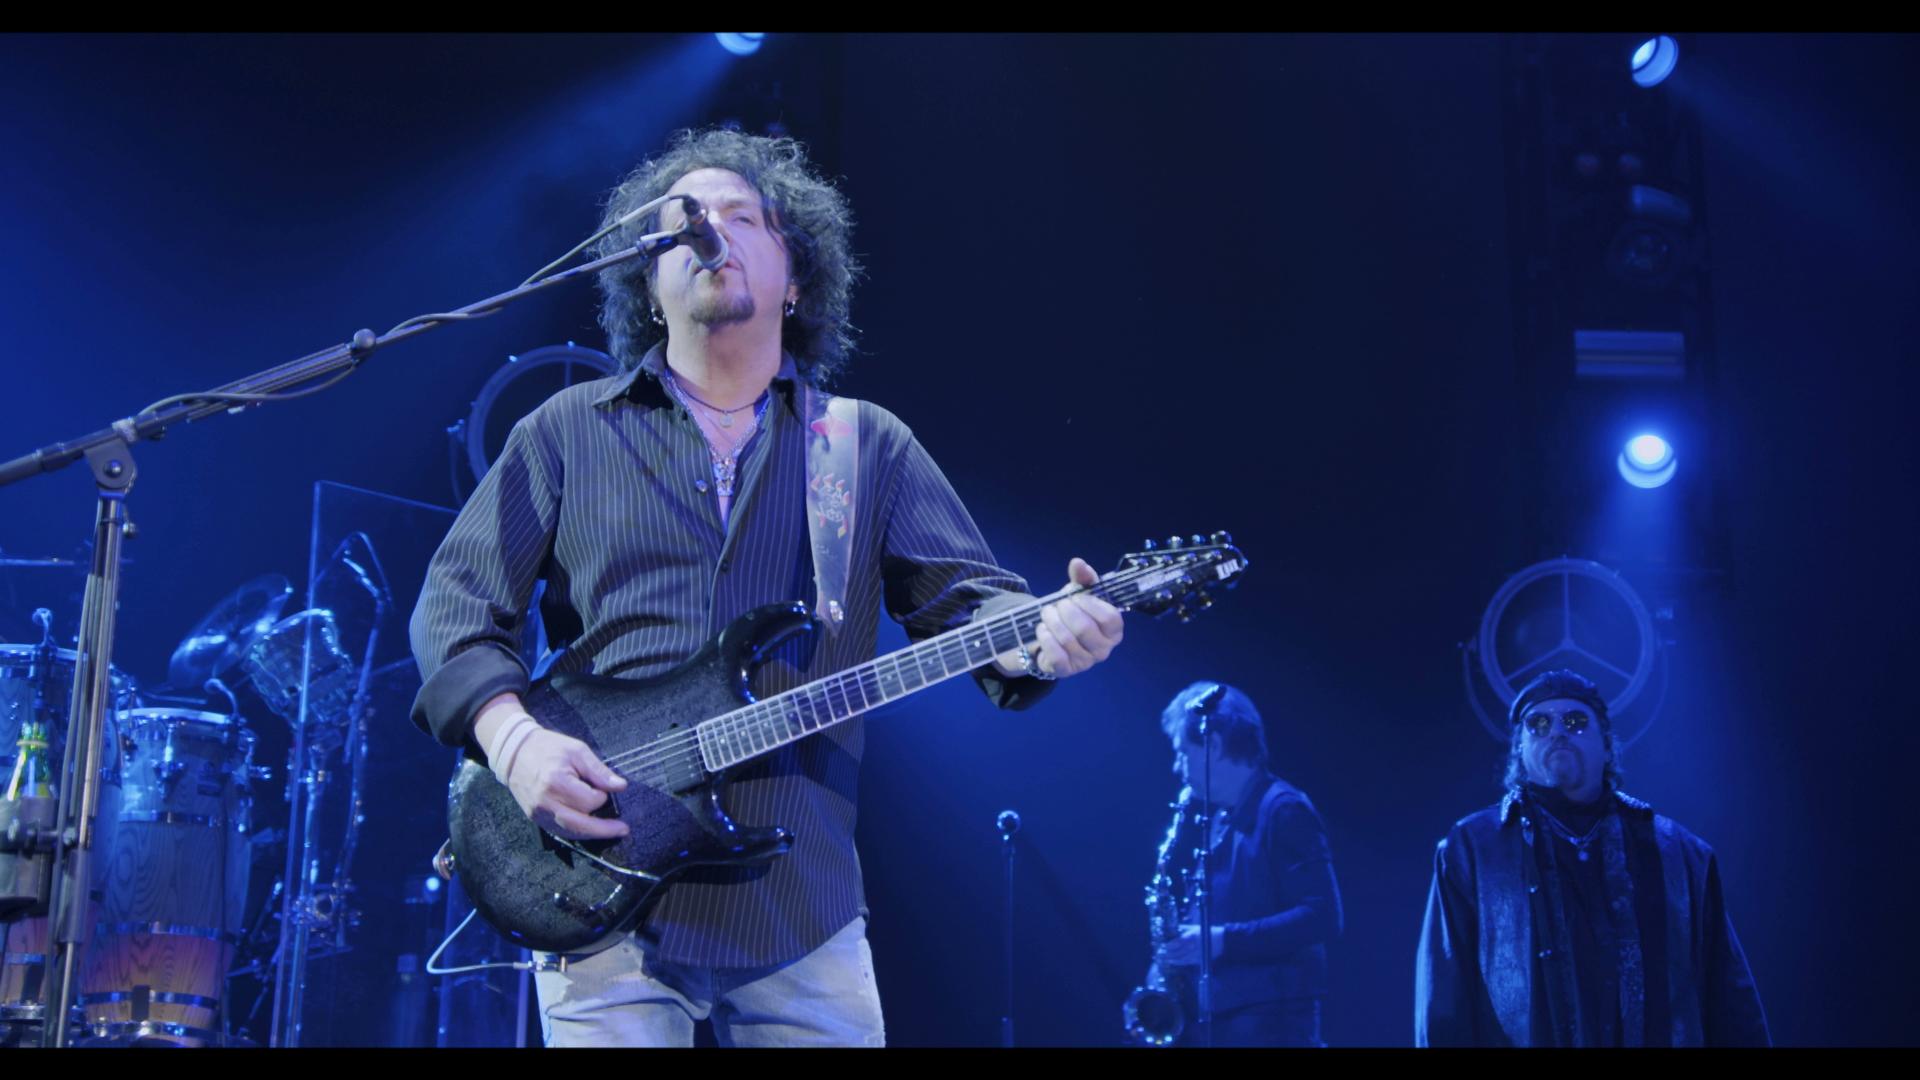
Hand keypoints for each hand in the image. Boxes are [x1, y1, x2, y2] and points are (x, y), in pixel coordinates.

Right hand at [474, 694, 627, 840]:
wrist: (515, 752)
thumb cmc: (548, 747)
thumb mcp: (577, 750)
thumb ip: (598, 771)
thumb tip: (620, 786)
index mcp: (556, 781)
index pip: (589, 800)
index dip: (601, 795)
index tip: (601, 787)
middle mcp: (545, 802)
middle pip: (580, 824)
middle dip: (604, 828)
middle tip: (623, 829)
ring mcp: (538, 813)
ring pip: (570, 832)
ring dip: (592, 834)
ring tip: (610, 831)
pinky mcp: (535, 818)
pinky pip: (559, 831)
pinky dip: (576, 832)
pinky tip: (589, 830)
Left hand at [1024, 557, 1124, 678]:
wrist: (1053, 638)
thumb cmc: (1074, 614)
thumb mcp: (1079, 594)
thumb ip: (1083, 578)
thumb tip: (1078, 563)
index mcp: (1114, 630)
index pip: (1110, 618)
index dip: (1090, 604)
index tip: (1075, 597)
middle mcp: (1104, 649)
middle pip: (1084, 628)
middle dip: (1065, 611)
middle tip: (1057, 605)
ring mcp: (1086, 662)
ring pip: (1067, 640)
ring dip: (1051, 621)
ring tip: (1046, 613)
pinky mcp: (1067, 671)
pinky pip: (1056, 655)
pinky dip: (1045, 638)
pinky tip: (1042, 629)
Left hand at [1160, 924, 1223, 967]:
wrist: (1221, 941)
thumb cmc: (1205, 931)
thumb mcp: (1194, 928)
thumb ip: (1183, 930)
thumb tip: (1171, 931)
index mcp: (1193, 934)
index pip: (1180, 941)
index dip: (1171, 944)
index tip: (1164, 946)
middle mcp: (1195, 944)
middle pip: (1179, 950)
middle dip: (1169, 953)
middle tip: (1159, 953)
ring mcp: (1197, 952)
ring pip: (1182, 957)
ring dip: (1172, 958)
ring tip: (1164, 959)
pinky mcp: (1199, 959)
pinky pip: (1187, 961)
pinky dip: (1179, 962)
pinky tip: (1172, 962)